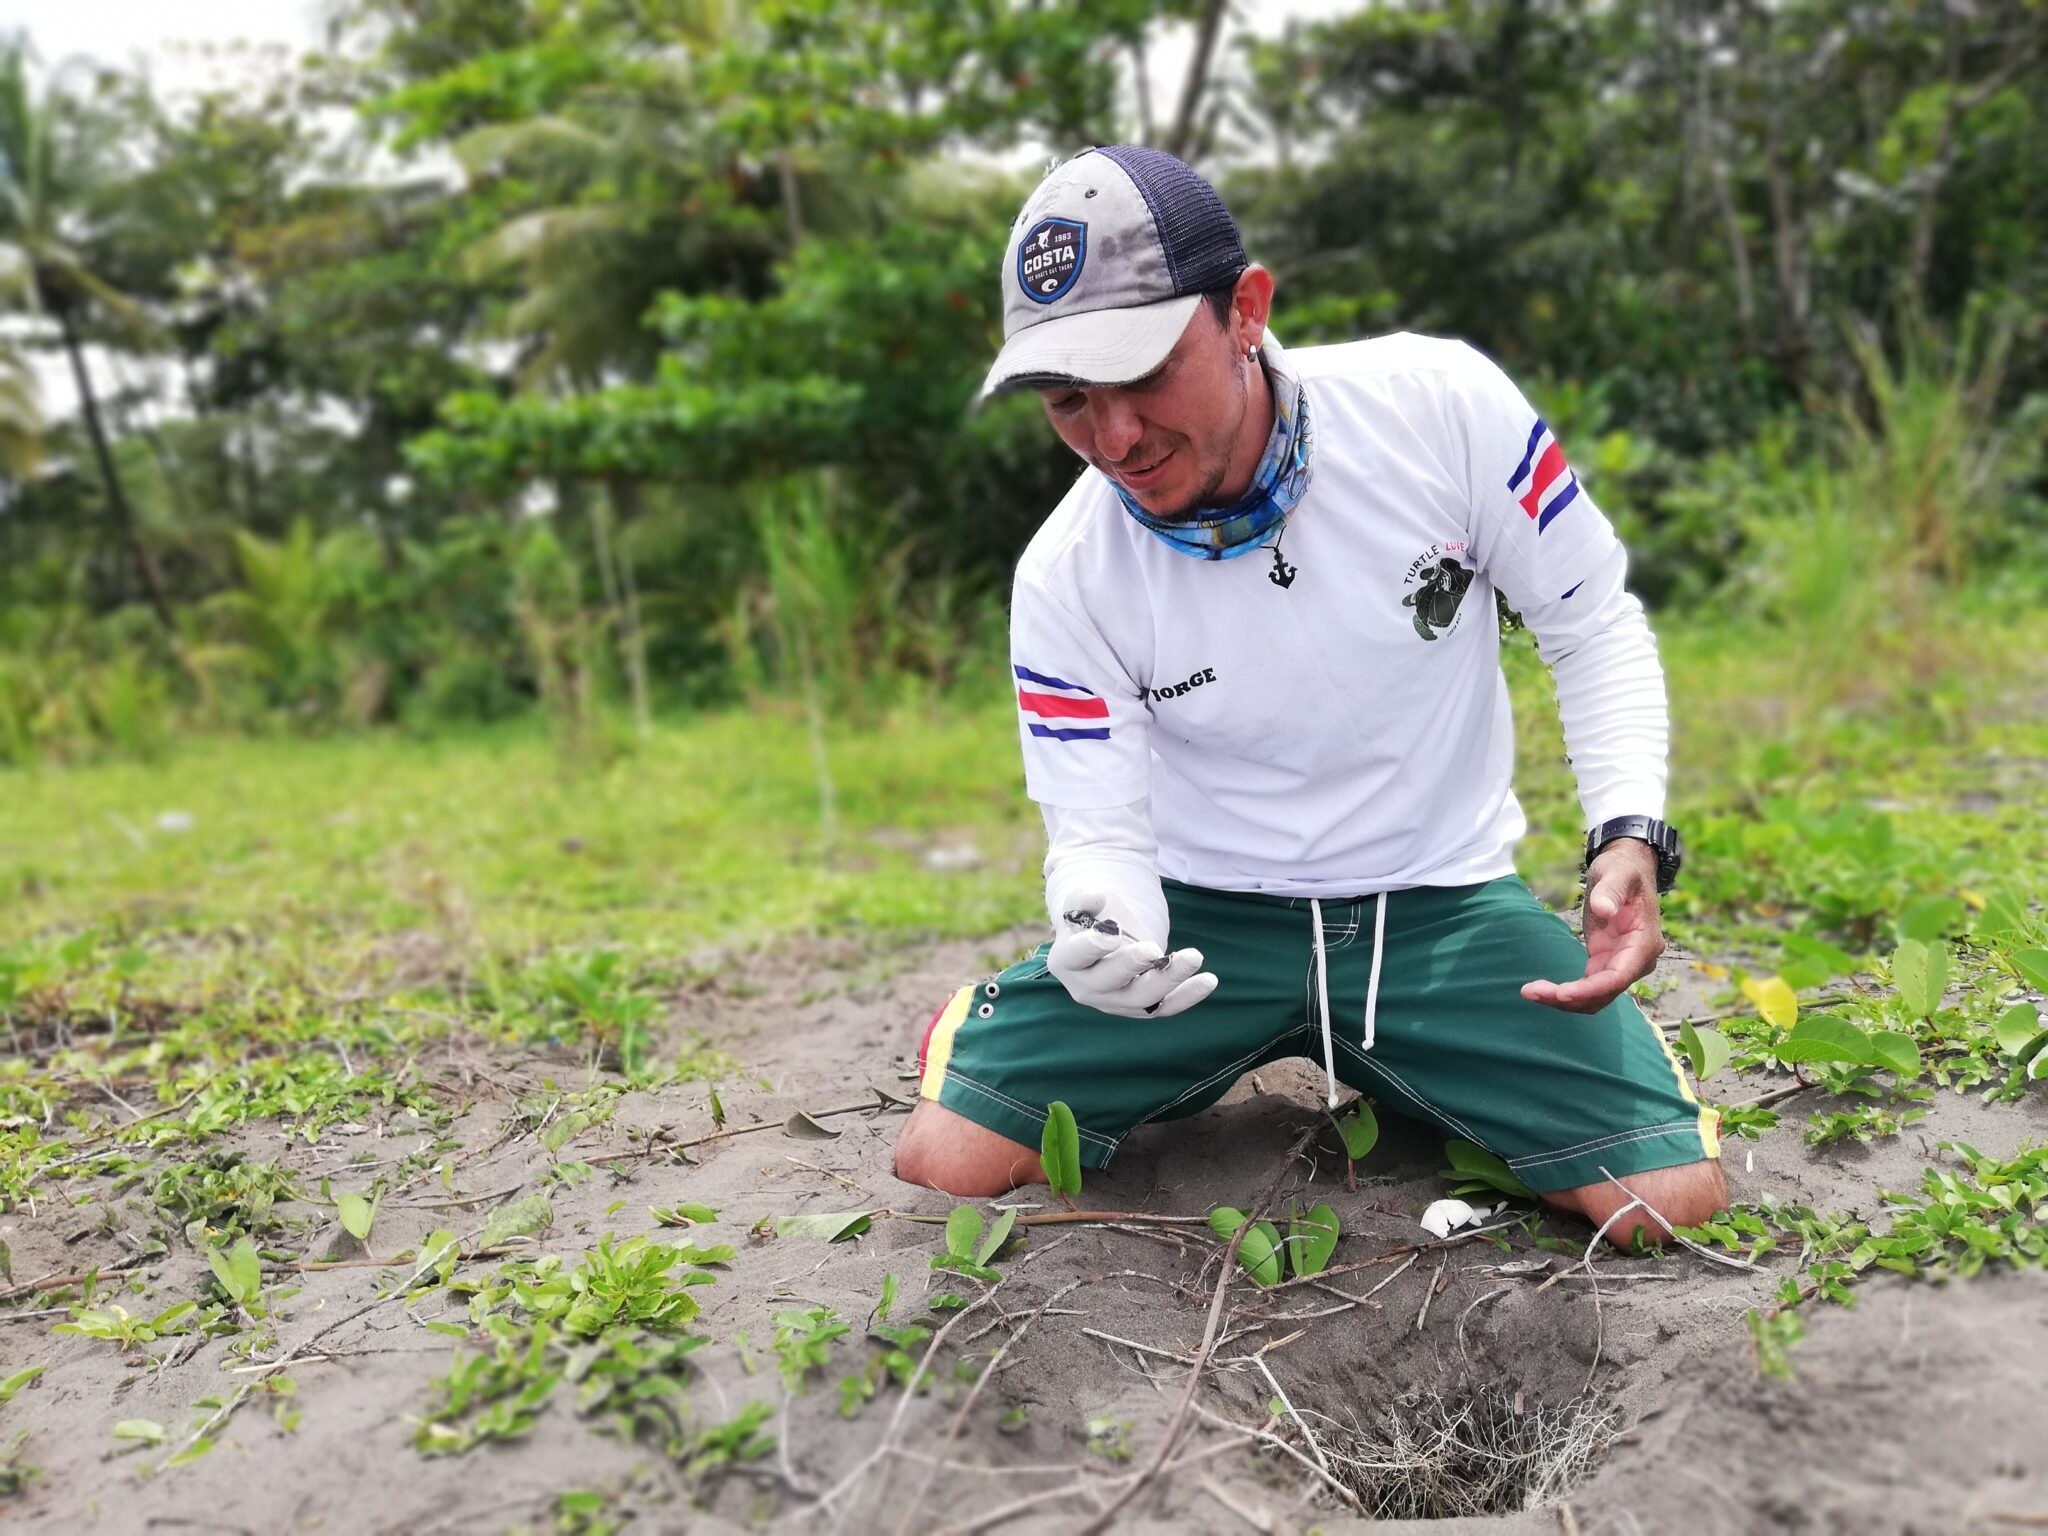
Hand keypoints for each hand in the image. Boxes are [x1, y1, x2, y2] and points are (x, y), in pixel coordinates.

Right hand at [1047, 891, 1217, 1018]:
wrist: (1105, 942)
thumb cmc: (1093, 918)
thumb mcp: (1085, 902)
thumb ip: (1085, 897)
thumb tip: (1092, 896)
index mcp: (1066, 960)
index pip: (1077, 955)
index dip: (1093, 946)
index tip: (1112, 934)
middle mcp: (1086, 988)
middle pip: (1110, 981)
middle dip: (1132, 965)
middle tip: (1154, 948)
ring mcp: (1114, 1002)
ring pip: (1142, 999)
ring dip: (1170, 979)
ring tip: (1194, 956)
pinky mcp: (1140, 1009)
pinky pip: (1165, 1007)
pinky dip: (1188, 996)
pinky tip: (1209, 980)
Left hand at [1521, 840, 1664, 1013]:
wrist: (1627, 869)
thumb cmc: (1623, 870)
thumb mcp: (1618, 873)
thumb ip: (1611, 891)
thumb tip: (1603, 910)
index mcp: (1643, 943)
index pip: (1619, 976)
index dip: (1591, 989)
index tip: (1562, 993)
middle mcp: (1637, 961)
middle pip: (1604, 993)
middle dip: (1570, 999)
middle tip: (1531, 991)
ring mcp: (1622, 964)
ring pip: (1596, 997)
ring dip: (1565, 1001)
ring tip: (1530, 992)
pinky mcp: (1606, 962)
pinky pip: (1588, 988)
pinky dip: (1567, 993)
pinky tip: (1542, 989)